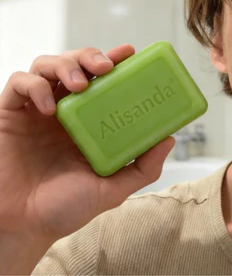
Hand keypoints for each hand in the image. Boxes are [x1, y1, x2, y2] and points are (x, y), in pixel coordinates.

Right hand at [0, 44, 174, 244]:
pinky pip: (18, 83)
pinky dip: (33, 86)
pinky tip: (47, 107)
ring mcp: (36, 109)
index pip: (101, 79)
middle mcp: (64, 110)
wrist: (22, 227)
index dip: (114, 60)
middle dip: (90, 56)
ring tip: (79, 85)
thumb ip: (143, 168)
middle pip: (75, 63)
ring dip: (65, 65)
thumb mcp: (112, 188)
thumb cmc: (64, 208)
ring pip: (47, 65)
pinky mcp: (10, 113)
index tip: (129, 52)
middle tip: (106, 66)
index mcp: (88, 120)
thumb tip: (169, 140)